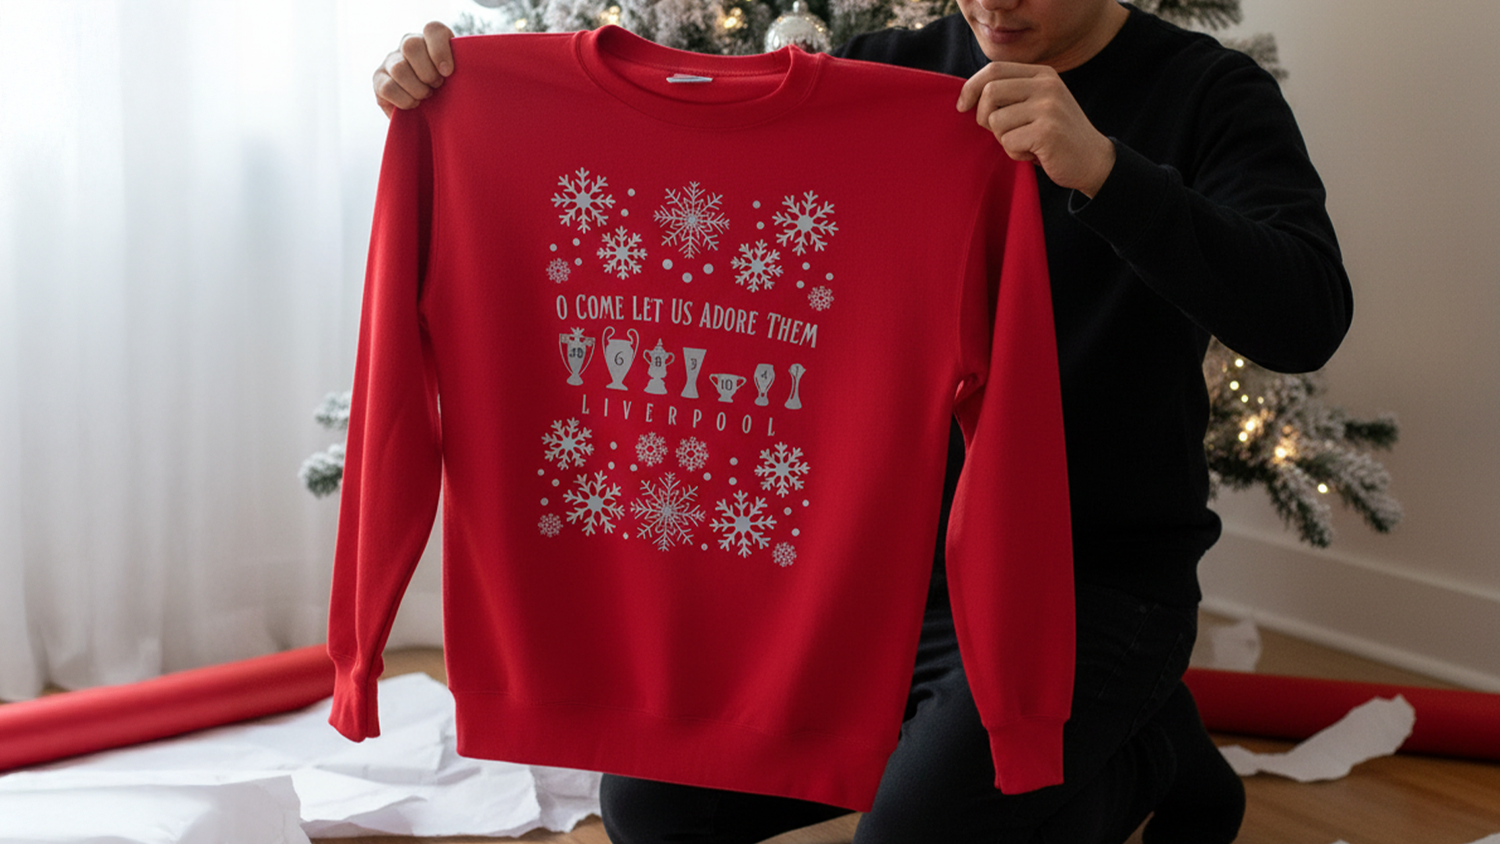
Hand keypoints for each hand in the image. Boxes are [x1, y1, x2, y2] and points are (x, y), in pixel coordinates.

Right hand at [374, 22, 455, 117]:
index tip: (448, 73)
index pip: (432, 29)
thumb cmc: (451, 94)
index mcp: (430, 39)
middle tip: (437, 86)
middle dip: (427, 72)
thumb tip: (463, 70)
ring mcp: (390, 61)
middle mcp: (408, 45)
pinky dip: (405, 100)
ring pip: (399, 68)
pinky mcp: (378, 80)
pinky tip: (414, 104)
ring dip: (417, 89)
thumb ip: (464, 68)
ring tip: (426, 96)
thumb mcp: (461, 79)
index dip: (440, 50)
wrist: (433, 116)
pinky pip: (388, 88)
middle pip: (411, 45)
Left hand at [957, 62, 1114, 197]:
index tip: (962, 106)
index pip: (994, 69)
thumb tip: (968, 95)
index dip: (971, 87)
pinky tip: (1034, 154)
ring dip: (1003, 140)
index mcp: (1042, 74)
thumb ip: (1011, 94)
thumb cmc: (1054, 135)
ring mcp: (1048, 107)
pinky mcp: (1047, 131)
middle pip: (990, 92)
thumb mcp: (1036, 104)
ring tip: (1026, 143)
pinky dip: (1015, 154)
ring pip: (996, 121)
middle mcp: (1047, 85)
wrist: (1092, 160)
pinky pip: (1008, 142)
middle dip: (984, 117)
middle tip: (1000, 133)